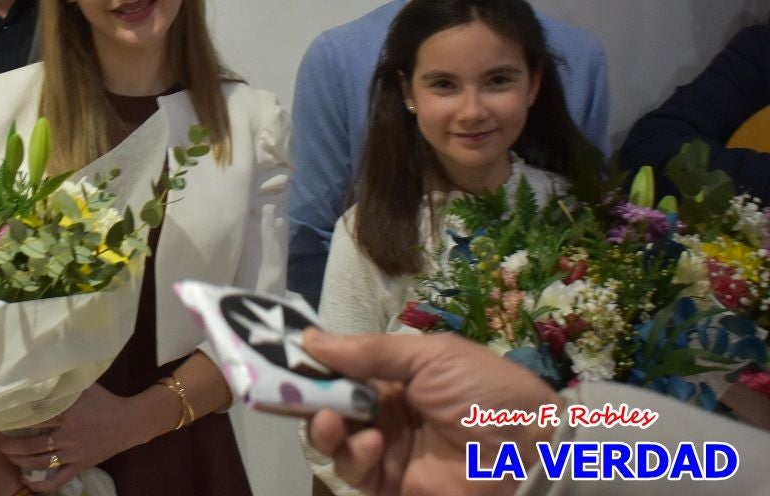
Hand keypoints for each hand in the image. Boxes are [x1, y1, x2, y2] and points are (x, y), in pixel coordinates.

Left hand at [0, 384, 142, 492]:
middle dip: (10, 444)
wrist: (129, 423)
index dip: (16, 420)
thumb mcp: (86, 386)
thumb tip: (43, 369)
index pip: (35, 418)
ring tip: (8, 455)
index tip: (2, 418)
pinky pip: (57, 480)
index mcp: (68, 414)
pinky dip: (41, 484)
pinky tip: (27, 481)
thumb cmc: (105, 401)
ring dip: (19, 461)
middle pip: (31, 444)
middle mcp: (68, 436)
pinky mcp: (79, 466)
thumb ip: (65, 381)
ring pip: (39, 463)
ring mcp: (73, 454)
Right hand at [304, 329, 559, 495]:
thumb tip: (309, 337)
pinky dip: (351, 457)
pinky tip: (369, 445)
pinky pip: (353, 473)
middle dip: (310, 397)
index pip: (344, 368)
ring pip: (333, 440)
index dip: (316, 364)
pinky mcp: (390, 487)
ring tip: (335, 421)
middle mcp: (387, 413)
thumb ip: (370, 351)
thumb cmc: (486, 393)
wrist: (533, 455)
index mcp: (398, 377)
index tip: (285, 356)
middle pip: (330, 404)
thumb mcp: (432, 357)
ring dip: (325, 427)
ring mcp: (387, 451)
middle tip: (294, 392)